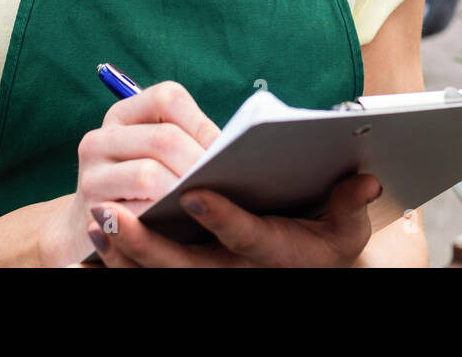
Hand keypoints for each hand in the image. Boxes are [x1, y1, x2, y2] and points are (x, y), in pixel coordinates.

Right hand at [57, 81, 220, 264]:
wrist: (95, 227)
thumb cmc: (144, 185)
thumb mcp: (157, 156)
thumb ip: (187, 143)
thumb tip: (233, 149)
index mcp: (124, 114)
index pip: (168, 98)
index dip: (202, 124)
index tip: (225, 151)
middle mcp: (100, 139)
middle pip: (164, 138)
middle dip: (199, 163)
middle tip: (223, 183)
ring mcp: (91, 176)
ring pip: (149, 174)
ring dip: (183, 191)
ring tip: (205, 202)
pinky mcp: (92, 213)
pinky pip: (135, 214)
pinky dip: (163, 218)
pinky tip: (181, 223)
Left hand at [84, 172, 381, 266]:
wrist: (309, 273)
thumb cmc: (326, 242)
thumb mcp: (347, 228)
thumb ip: (351, 204)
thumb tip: (365, 180)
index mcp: (278, 254)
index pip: (247, 238)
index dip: (222, 219)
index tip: (195, 193)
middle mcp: (239, 275)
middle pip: (186, 268)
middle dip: (145, 244)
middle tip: (109, 212)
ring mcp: (212, 281)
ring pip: (160, 277)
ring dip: (124, 253)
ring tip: (95, 217)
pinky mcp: (192, 279)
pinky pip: (149, 278)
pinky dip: (120, 259)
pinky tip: (97, 232)